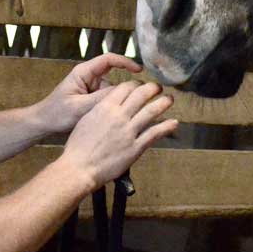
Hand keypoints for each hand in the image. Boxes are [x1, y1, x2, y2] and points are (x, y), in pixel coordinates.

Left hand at [35, 53, 141, 133]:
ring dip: (117, 100)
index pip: (109, 60)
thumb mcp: (80, 107)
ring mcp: (91, 87)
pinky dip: (111, 106)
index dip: (126, 62)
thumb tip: (125, 93)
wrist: (44, 124)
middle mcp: (89, 77)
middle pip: (114, 75)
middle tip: (138, 98)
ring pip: (112, 89)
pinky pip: (107, 98)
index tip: (140, 70)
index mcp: (83, 72)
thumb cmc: (57, 113)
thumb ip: (102, 99)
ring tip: (118, 113)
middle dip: (125, 87)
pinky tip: (111, 118)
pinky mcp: (92, 98)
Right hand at [59, 81, 176, 188]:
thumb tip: (111, 104)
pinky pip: (154, 134)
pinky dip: (166, 127)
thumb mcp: (87, 119)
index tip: (141, 85)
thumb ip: (101, 109)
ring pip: (151, 111)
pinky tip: (174, 122)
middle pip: (141, 95)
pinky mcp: (135, 148)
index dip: (136, 84)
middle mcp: (119, 116)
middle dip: (152, 88)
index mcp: (105, 107)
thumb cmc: (78, 146)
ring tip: (170, 98)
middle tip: (158, 87)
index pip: (125, 88)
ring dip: (163, 103)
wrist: (80, 167)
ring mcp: (129, 132)